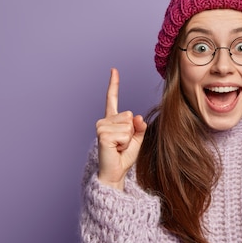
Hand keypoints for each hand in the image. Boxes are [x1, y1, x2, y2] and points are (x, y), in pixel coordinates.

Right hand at [96, 68, 146, 189]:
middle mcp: (104, 121)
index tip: (114, 70)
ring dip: (128, 139)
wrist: (115, 172)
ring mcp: (101, 126)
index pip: (112, 99)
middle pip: (129, 115)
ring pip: (128, 125)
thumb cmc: (124, 157)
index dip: (113, 84)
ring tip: (118, 147)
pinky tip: (115, 148)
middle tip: (122, 144)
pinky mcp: (102, 134)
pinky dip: (125, 143)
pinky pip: (124, 134)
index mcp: (112, 120)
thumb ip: (139, 127)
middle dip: (131, 132)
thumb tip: (137, 117)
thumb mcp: (137, 140)